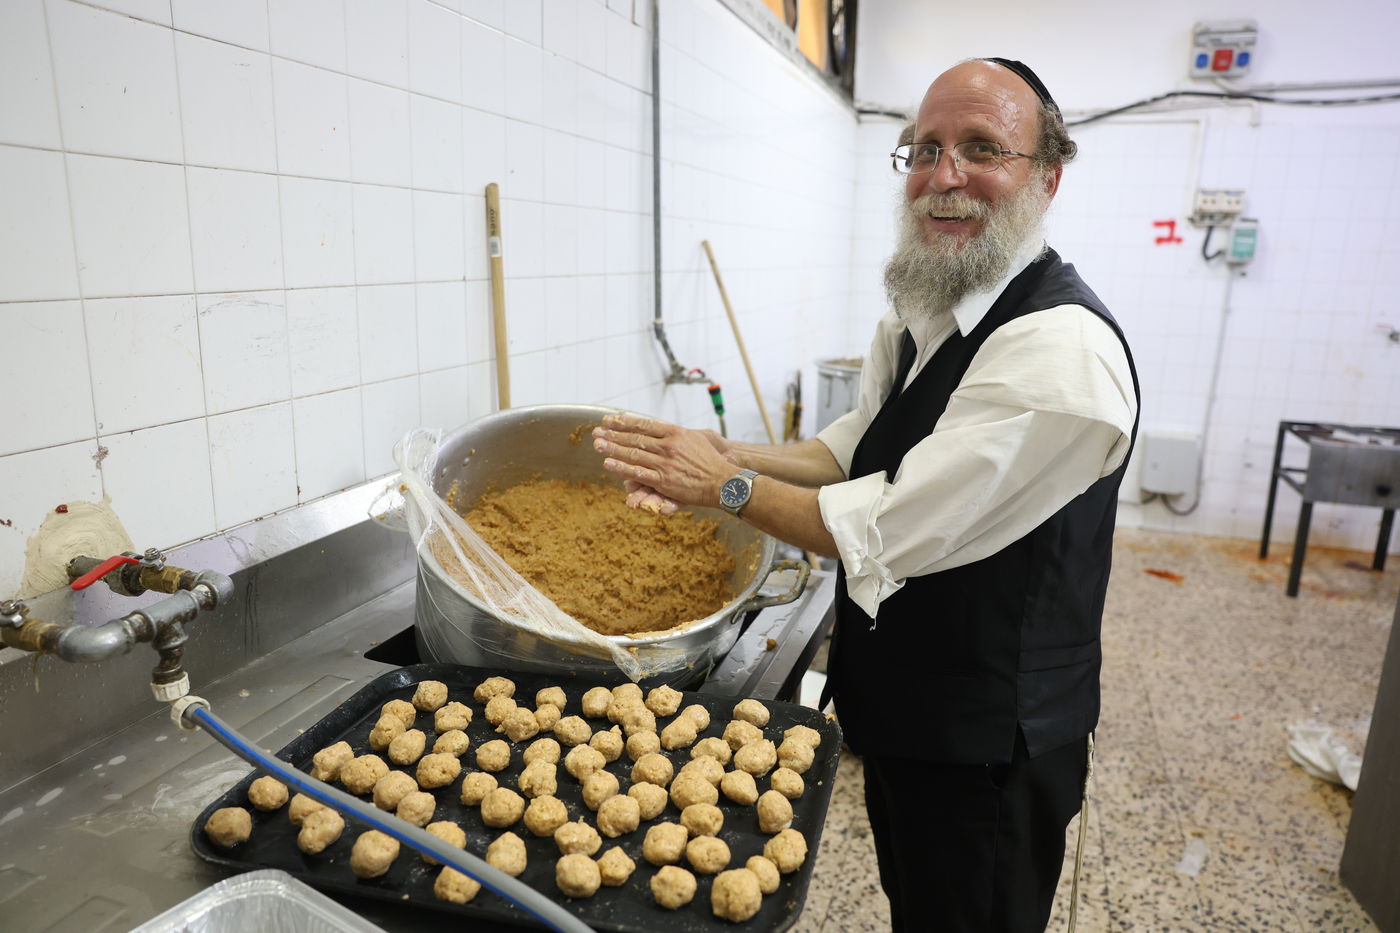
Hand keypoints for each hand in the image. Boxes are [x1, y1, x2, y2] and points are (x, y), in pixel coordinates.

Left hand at [592, 413, 734, 509]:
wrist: (724, 482)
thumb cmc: (713, 461)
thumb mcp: (699, 438)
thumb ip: (679, 434)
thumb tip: (666, 430)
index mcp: (675, 432)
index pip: (645, 424)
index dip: (625, 421)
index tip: (610, 419)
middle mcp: (668, 445)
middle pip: (635, 438)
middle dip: (614, 434)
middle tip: (597, 431)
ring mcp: (665, 463)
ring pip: (633, 454)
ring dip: (613, 448)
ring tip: (598, 444)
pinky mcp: (664, 480)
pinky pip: (638, 473)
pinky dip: (622, 468)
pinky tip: (608, 463)